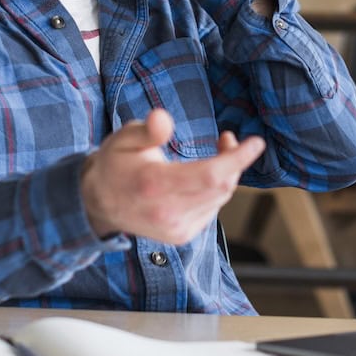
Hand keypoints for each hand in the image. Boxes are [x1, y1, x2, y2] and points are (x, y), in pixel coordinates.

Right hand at [81, 108, 265, 244]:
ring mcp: (176, 228)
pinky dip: (217, 190)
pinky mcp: (182, 236)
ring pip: (220, 199)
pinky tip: (205, 177)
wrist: (99, 204)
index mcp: (154, 186)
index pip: (210, 175)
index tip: (256, 142)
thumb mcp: (123, 138)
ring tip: (219, 151)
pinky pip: (212, 209)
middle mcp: (168, 212)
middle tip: (228, 138)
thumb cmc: (115, 165)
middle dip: (234, 160)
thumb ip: (146, 130)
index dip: (237, 158)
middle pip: (221, 187)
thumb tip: (163, 119)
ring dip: (228, 174)